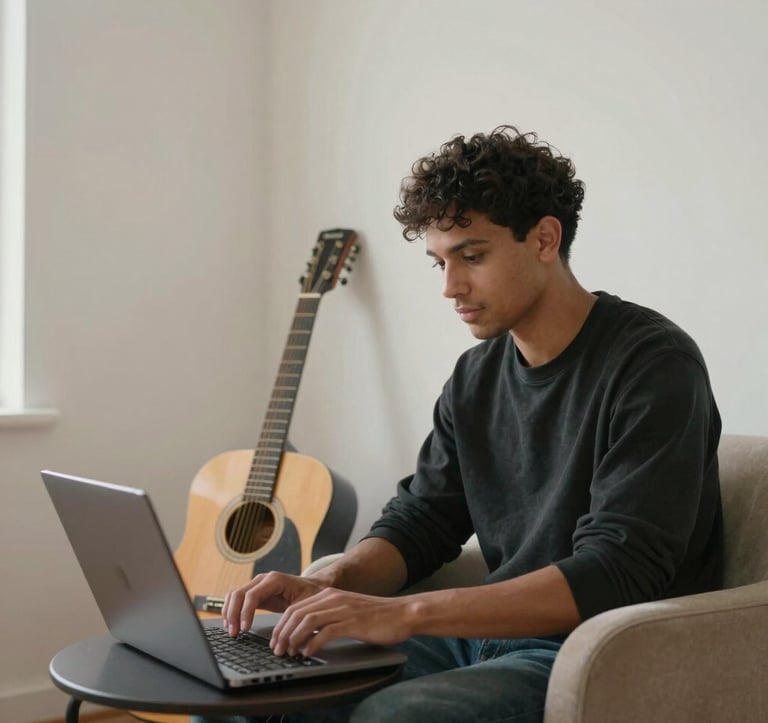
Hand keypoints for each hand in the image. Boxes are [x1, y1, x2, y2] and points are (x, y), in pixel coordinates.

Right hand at [222, 571, 326, 636]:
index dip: (245, 612)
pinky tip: (231, 623)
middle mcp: (263, 579)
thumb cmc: (310, 594)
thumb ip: (295, 615)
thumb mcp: (306, 604)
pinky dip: (231, 610)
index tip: (244, 629)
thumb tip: (287, 633)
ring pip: (234, 595)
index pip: (252, 594)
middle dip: (233, 614)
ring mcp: (257, 584)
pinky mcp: (254, 592)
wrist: (312, 586)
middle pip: (238, 594)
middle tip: (234, 634)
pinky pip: (236, 598)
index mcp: (275, 580)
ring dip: (229, 612)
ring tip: (232, 631)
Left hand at [270, 588, 413, 657]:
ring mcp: (343, 609)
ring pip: (307, 621)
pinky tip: (309, 652)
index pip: (296, 607)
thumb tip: (306, 633)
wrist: (401, 613)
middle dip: (283, 633)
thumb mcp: (346, 611)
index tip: (276, 641)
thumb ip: (327, 617)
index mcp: (330, 595)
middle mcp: (334, 598)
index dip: (281, 625)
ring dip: (294, 639)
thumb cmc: (376, 616)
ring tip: (290, 653)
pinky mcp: (353, 622)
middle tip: (278, 650)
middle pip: (297, 613)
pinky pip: (326, 631)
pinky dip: (313, 643)